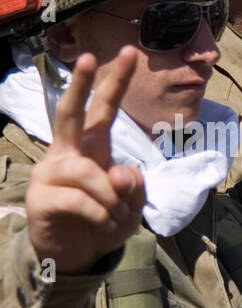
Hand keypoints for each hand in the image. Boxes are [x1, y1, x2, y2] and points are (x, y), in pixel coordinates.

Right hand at [25, 50, 143, 275]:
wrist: (78, 254)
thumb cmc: (105, 220)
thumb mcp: (132, 204)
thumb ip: (133, 185)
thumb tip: (117, 171)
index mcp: (91, 147)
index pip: (103, 109)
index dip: (114, 83)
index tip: (128, 53)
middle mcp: (67, 153)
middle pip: (71, 113)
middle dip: (81, 85)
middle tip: (88, 57)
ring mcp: (50, 173)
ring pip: (88, 173)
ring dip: (112, 199)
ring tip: (116, 216)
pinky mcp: (41, 197)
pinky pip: (81, 201)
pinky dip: (102, 215)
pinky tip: (103, 224)